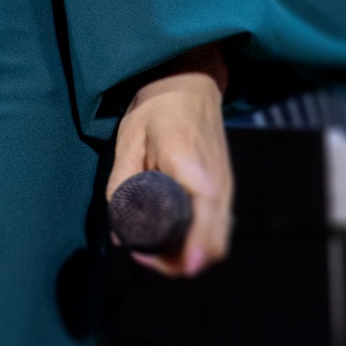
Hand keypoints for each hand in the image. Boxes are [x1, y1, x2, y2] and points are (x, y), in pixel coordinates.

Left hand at [108, 52, 232, 276]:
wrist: (190, 83)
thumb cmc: (156, 107)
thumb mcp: (129, 141)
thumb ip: (121, 186)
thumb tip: (119, 233)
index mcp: (190, 168)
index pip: (201, 224)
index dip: (185, 254)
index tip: (153, 260)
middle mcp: (216, 184)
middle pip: (213, 245)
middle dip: (181, 263)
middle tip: (145, 256)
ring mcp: (225, 188)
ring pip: (218, 241)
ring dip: (192, 256)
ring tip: (157, 253)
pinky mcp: (224, 189)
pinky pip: (218, 228)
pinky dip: (200, 243)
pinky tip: (175, 239)